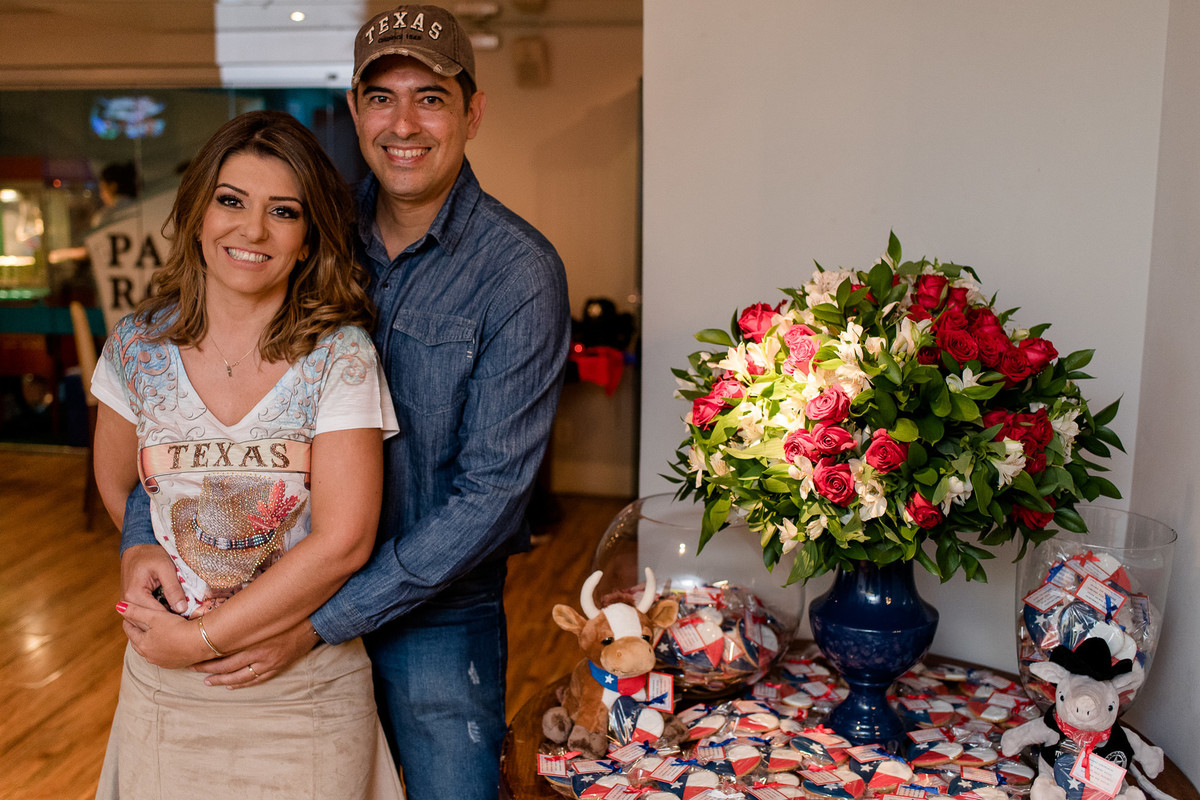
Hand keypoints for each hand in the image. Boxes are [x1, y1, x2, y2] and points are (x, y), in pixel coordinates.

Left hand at [117, 599, 207, 668]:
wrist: (201, 642)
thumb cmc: (176, 628)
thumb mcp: (154, 616)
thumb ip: (135, 611)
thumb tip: (118, 606)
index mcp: (142, 645)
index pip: (130, 631)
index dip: (129, 620)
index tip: (129, 613)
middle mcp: (149, 656)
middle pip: (139, 642)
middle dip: (138, 632)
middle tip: (139, 622)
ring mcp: (162, 662)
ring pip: (151, 649)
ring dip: (150, 641)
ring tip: (154, 631)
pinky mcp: (175, 664)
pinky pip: (164, 654)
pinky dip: (163, 647)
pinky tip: (168, 641)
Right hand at [121, 544, 187, 613]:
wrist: (137, 547)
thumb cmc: (151, 554)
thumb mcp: (166, 567)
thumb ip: (173, 588)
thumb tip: (181, 609)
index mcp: (134, 595)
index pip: (156, 615)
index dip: (174, 618)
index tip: (190, 619)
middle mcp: (127, 603)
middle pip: (150, 621)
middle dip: (169, 620)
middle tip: (188, 619)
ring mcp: (129, 604)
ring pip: (148, 619)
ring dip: (164, 619)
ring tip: (182, 616)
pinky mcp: (133, 603)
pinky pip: (146, 613)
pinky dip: (159, 613)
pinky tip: (172, 611)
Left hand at [190, 619, 319, 688]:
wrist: (317, 619)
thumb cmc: (289, 611)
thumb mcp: (265, 608)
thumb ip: (245, 614)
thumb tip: (224, 613)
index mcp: (253, 636)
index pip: (223, 649)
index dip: (206, 654)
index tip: (192, 654)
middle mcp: (259, 652)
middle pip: (227, 665)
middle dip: (208, 668)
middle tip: (193, 668)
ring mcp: (269, 662)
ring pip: (240, 676)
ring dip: (221, 680)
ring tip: (207, 681)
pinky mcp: (278, 666)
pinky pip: (257, 680)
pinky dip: (242, 684)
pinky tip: (231, 685)